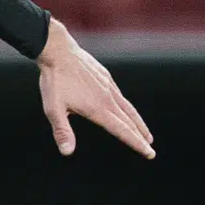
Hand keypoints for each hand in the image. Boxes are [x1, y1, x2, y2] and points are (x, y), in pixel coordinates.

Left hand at [37, 19, 154, 158]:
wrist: (58, 51)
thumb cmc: (54, 81)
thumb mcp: (53, 109)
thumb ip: (62, 131)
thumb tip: (67, 152)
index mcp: (98, 108)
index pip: (122, 130)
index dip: (136, 143)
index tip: (149, 153)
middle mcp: (108, 98)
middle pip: (129, 121)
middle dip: (141, 136)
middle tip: (151, 149)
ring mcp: (108, 86)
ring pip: (128, 108)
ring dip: (138, 122)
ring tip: (146, 133)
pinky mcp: (106, 77)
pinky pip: (120, 96)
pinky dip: (128, 107)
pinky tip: (126, 110)